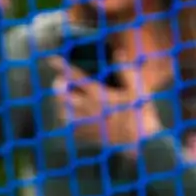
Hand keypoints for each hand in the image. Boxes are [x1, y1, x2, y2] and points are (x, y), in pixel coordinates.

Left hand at [51, 62, 165, 153]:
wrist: (143, 142)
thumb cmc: (141, 113)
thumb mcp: (138, 88)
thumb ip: (126, 70)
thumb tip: (118, 53)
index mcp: (100, 95)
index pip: (76, 77)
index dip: (63, 68)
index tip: (52, 60)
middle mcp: (90, 109)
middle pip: (63, 97)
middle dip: (59, 87)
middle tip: (60, 82)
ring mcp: (88, 124)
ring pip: (64, 114)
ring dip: (61, 105)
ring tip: (63, 100)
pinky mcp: (90, 136)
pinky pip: (71, 129)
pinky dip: (68, 122)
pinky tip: (71, 118)